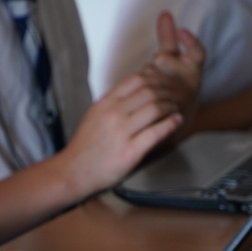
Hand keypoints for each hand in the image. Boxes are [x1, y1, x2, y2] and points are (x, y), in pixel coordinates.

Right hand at [62, 73, 181, 197]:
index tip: (163, 85)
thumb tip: (135, 90)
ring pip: (155, 108)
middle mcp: (113, 114)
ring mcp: (122, 132)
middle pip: (150, 92)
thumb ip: (113, 102)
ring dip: (171, 106)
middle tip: (174, 97)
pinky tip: (177, 121)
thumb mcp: (95, 115)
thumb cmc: (86, 145)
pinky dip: (171, 124)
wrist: (74, 171)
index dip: (156, 79)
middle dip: (167, 93)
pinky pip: (156, 132)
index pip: (136, 79)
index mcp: (105, 103)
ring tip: (176, 109)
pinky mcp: (130, 151)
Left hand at [139, 11, 204, 112]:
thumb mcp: (171, 61)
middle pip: (162, 60)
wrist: (173, 126)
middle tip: (156, 74)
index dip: (191, 42)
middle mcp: (189, 82)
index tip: (182, 31)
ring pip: (149, 74)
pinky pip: (149, 94)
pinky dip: (142, 93)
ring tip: (152, 91)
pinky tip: (142, 95)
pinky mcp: (168, 112)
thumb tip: (165, 12)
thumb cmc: (172, 86)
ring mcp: (179, 97)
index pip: (196, 52)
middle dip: (152, 64)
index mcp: (193, 70)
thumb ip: (168, 38)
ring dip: (145, 79)